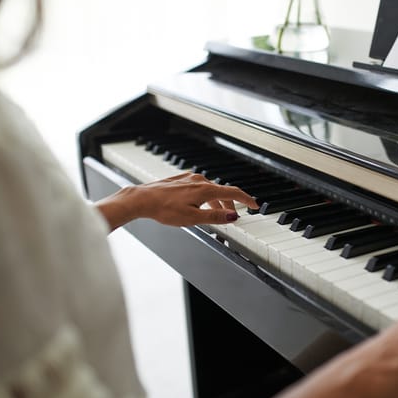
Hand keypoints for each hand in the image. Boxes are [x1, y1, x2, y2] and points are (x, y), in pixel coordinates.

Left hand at [134, 172, 258, 225]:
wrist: (142, 199)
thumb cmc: (164, 209)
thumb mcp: (192, 218)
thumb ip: (214, 217)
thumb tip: (233, 216)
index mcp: (205, 190)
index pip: (233, 193)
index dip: (246, 200)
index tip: (255, 205)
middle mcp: (199, 180)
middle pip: (222, 192)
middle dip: (230, 205)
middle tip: (233, 217)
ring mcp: (189, 178)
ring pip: (210, 190)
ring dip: (216, 202)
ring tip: (214, 214)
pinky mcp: (180, 179)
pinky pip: (199, 187)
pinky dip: (204, 196)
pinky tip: (197, 204)